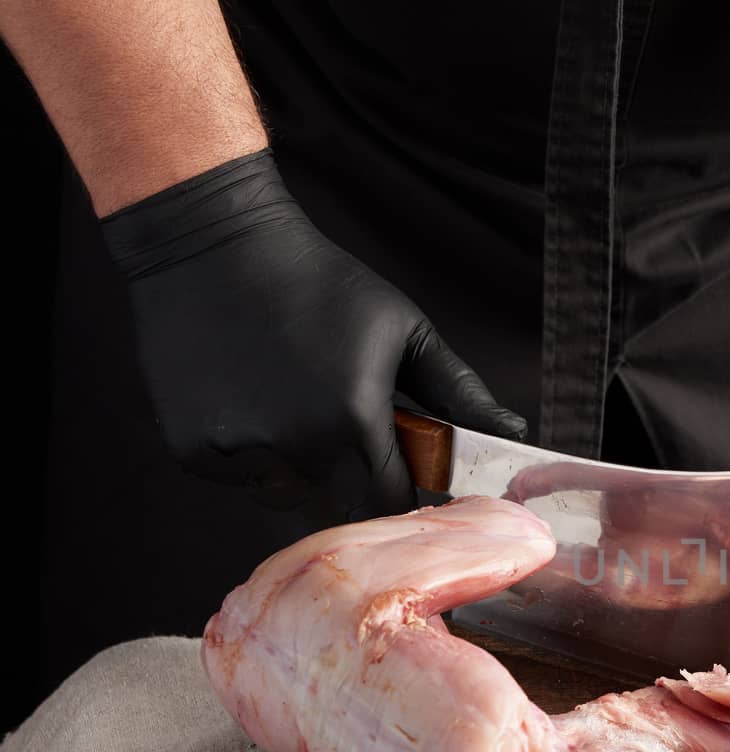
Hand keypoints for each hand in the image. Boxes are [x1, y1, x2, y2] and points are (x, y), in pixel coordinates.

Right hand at [100, 149, 526, 519]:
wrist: (213, 244)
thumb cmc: (320, 282)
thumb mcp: (404, 331)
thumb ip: (460, 393)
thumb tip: (514, 435)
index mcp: (353, 419)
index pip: (392, 500)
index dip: (399, 486)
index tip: (397, 463)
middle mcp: (296, 446)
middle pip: (341, 506)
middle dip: (352, 479)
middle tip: (343, 428)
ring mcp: (239, 451)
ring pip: (287, 495)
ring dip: (299, 471)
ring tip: (292, 404)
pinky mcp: (193, 451)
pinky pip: (239, 477)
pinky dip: (249, 455)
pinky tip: (249, 400)